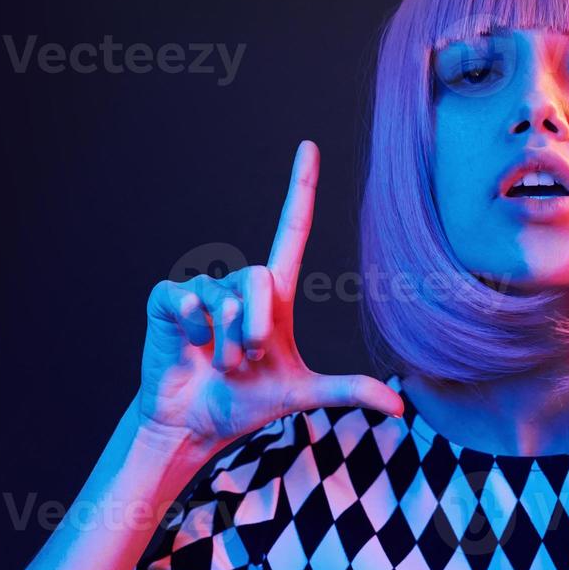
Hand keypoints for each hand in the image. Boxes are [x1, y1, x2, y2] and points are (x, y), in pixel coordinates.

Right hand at [137, 140, 404, 444]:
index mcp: (275, 294)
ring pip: (225, 297)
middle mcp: (240, 283)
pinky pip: (189, 299)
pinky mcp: (168, 299)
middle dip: (255, 327)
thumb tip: (401, 410)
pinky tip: (190, 346)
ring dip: (226, 341)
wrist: (195, 423)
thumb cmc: (245, 402)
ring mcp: (202, 288)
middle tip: (245, 360)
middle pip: (260, 276)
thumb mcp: (301, 394)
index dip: (300, 187)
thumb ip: (348, 391)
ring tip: (219, 362)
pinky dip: (195, 330)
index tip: (308, 146)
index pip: (292, 228)